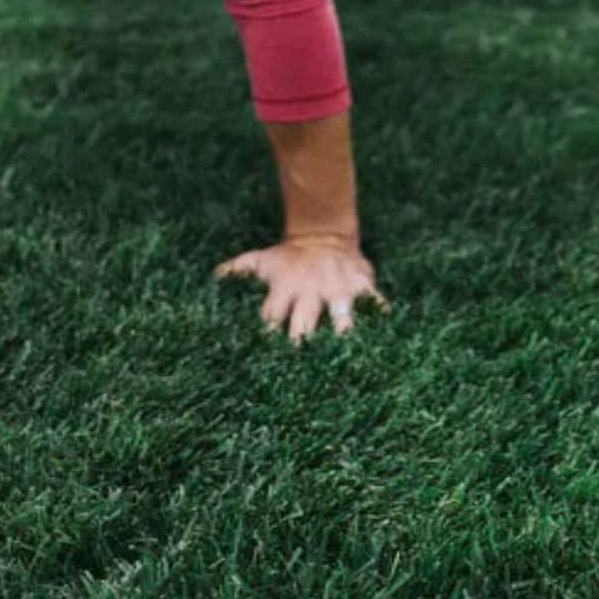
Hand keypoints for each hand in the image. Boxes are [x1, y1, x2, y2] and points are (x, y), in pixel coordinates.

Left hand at [214, 234, 386, 342]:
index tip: (264, 356)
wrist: (324, 235)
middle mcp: (311, 290)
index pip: (273, 315)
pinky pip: (374, 302)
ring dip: (342, 332)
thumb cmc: (287, 256)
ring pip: (342, 314)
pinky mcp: (362, 284)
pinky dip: (379, 316)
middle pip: (306, 321)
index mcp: (285, 287)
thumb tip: (214, 278)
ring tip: (344, 356)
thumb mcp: (261, 260)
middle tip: (301, 363)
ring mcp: (339, 287)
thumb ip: (237, 270)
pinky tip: (384, 337)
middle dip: (303, 341)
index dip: (269, 334)